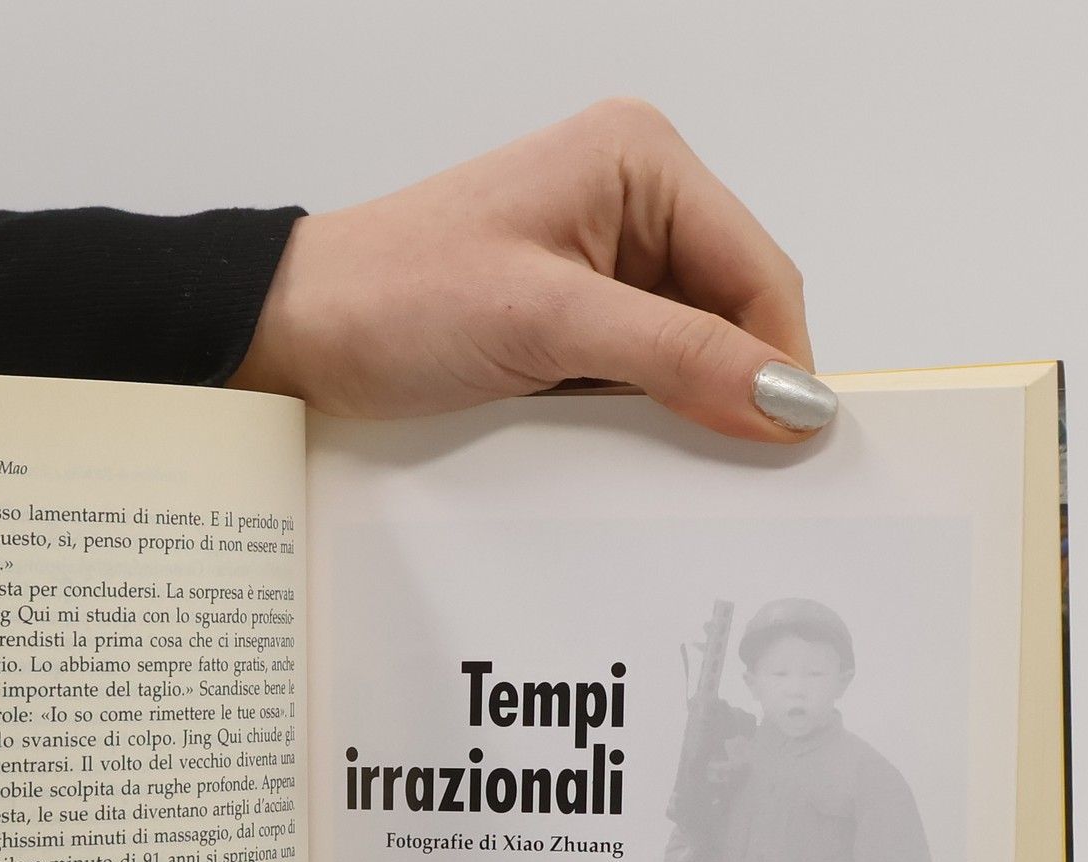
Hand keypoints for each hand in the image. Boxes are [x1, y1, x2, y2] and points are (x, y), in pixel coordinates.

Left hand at [230, 99, 829, 441]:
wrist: (296, 333)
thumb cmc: (392, 297)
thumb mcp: (547, 324)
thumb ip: (677, 357)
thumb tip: (788, 398)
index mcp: (640, 161)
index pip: (758, 271)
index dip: (782, 363)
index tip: (791, 450)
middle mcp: (632, 199)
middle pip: (732, 313)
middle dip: (730, 389)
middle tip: (725, 475)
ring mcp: (601, 261)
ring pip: (688, 353)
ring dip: (679, 410)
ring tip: (651, 460)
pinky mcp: (571, 316)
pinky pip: (638, 375)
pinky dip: (636, 418)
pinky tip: (614, 451)